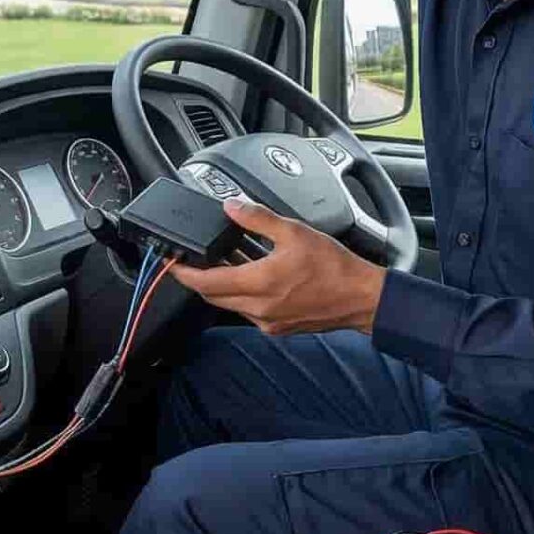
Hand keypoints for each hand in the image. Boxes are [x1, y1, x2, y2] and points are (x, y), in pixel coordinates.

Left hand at [167, 199, 387, 337]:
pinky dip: (241, 293)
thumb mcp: (294, 231)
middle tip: (192, 259)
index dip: (184, 272)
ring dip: (222, 283)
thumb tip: (231, 207)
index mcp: (259, 284)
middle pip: (213, 295)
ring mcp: (267, 321)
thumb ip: (257, 218)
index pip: (206, 282)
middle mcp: (258, 309)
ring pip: (230, 303)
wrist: (361, 298)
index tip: (172, 261)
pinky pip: (248, 310)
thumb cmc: (335, 267)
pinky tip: (250, 273)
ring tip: (224, 259)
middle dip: (199, 277)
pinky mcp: (277, 327)